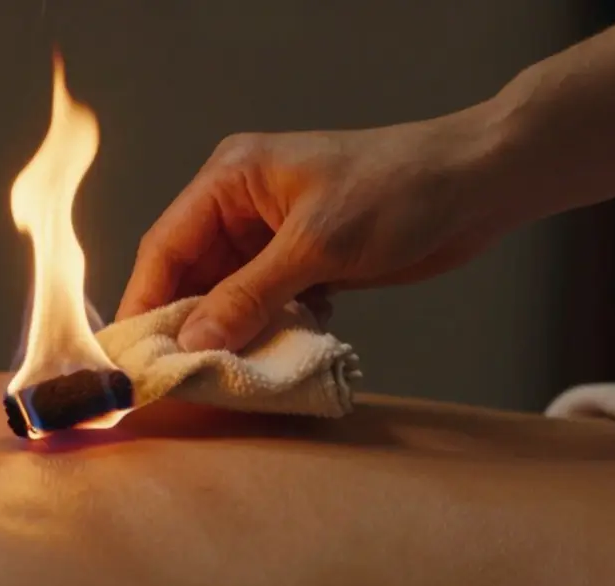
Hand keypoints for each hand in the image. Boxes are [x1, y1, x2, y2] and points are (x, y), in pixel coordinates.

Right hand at [116, 114, 507, 351]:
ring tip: (219, 377)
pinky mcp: (305, 263)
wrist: (480, 185)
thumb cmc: (399, 191)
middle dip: (185, 323)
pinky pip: (265, 305)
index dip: (145, 300)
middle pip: (190, 273)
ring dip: (228, 333)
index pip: (165, 244)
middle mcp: (242, 205)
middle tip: (173, 377)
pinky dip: (266, 331)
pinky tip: (271, 358)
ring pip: (227, 295)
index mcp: (231, 178)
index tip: (134, 354)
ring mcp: (274, 236)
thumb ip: (249, 295)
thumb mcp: (317, 245)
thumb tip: (193, 342)